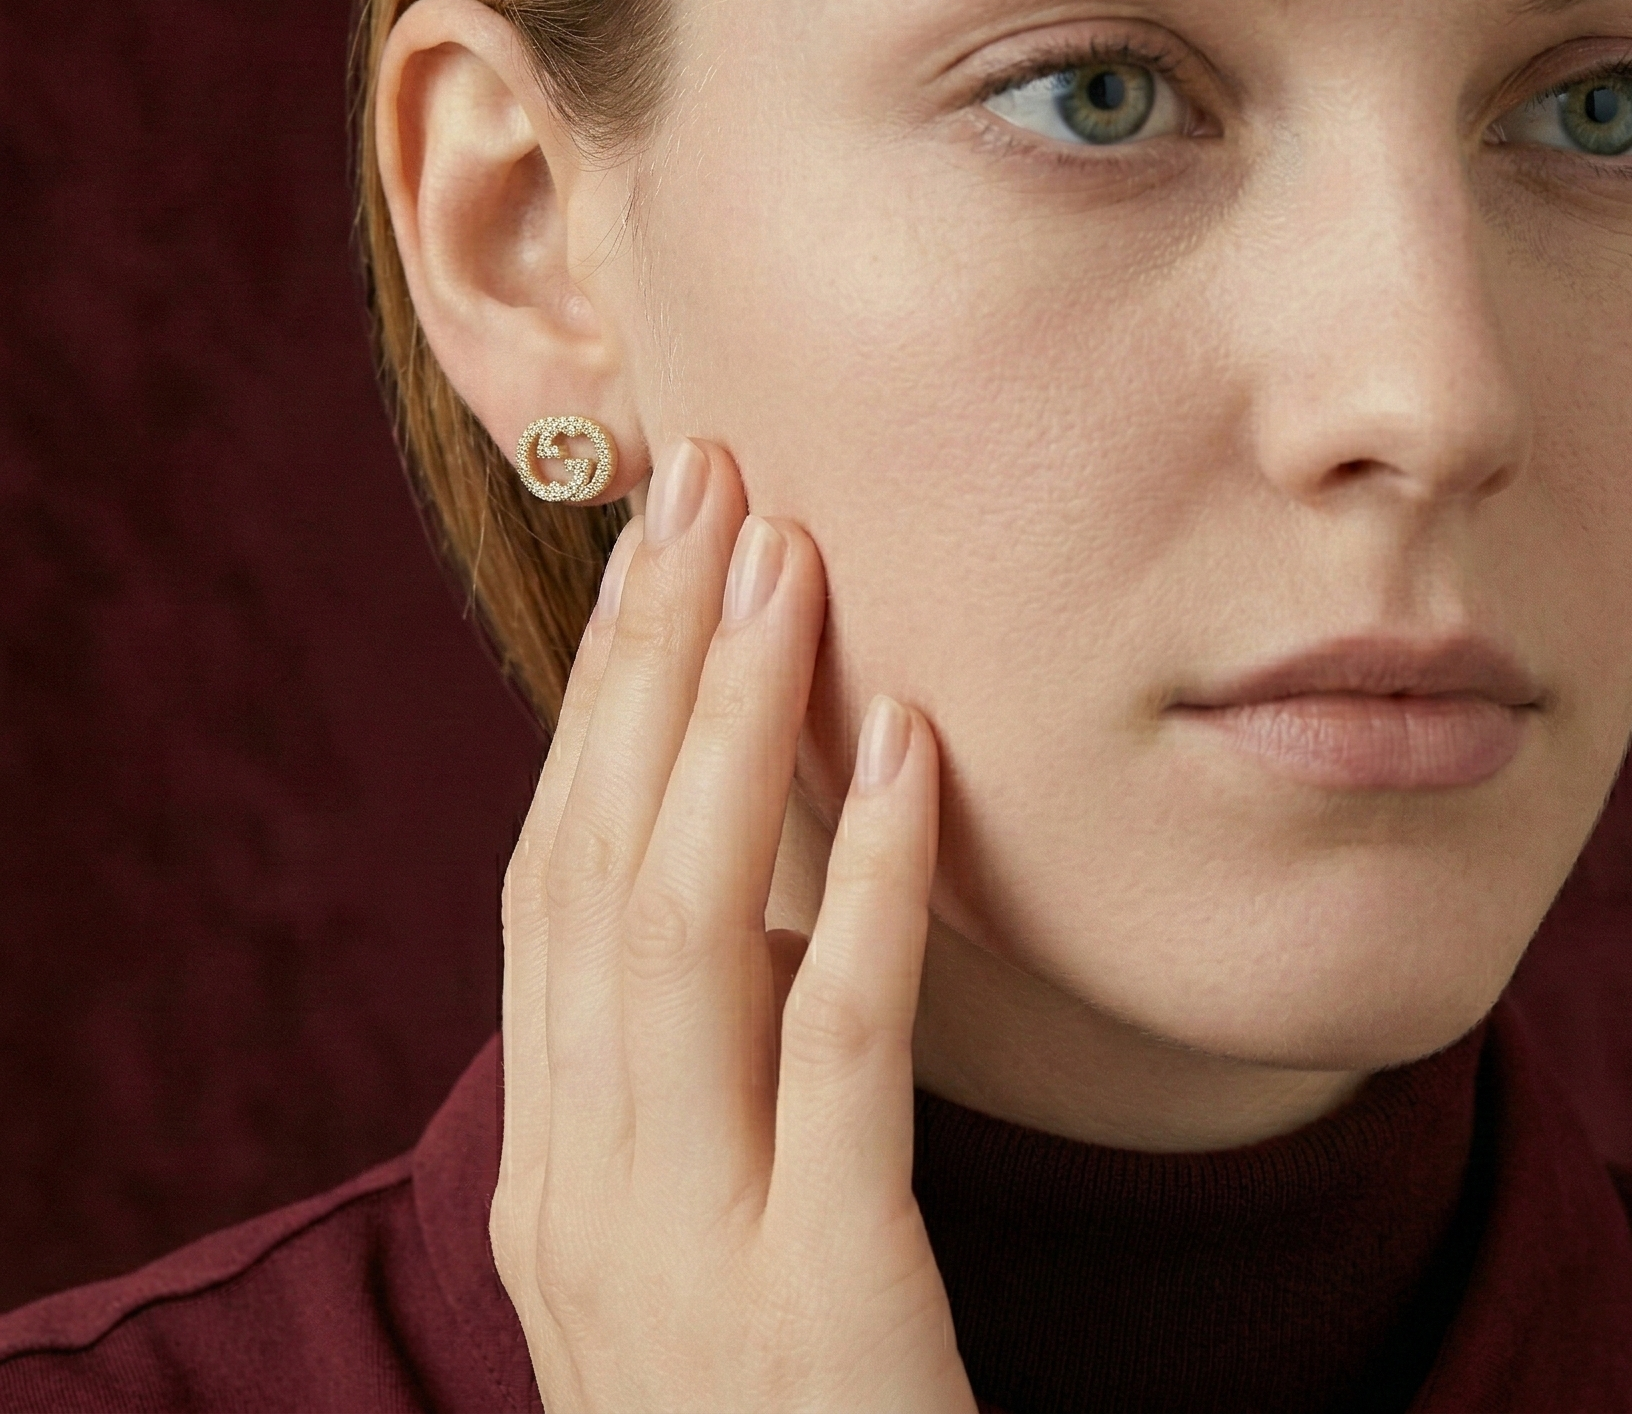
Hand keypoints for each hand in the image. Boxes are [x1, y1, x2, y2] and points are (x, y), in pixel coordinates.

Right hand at [491, 439, 974, 1413]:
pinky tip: (909, 747)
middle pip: (596, 863)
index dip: (597, 698)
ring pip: (684, 927)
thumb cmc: (773, 1410)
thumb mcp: (696, 1225)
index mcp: (551, 1160)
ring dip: (732, 722)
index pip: (552, 876)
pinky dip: (866, 881)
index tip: (652, 545)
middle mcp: (577, 1189)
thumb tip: (769, 884)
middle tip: (706, 480)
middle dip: (647, 658)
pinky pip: (837, 1048)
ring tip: (790, 559)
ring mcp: (680, 1249)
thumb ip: (702, 1071)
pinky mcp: (818, 1302)